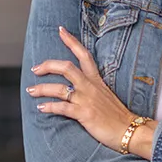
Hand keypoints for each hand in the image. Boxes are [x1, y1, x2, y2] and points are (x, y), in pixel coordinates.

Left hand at [27, 26, 149, 153]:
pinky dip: (49, 107)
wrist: (129, 130)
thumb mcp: (105, 95)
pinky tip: (41, 108)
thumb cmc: (117, 116)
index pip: (84, 55)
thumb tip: (77, 89)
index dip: (72, 41)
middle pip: (66, 68)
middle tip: (35, 69)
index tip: (61, 31)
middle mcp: (90, 87)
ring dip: (41, 88)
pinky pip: (62, 107)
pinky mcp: (84, 114)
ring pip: (59, 88)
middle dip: (47, 66)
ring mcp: (86, 100)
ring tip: (31, 91)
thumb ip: (92, 89)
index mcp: (96, 80)